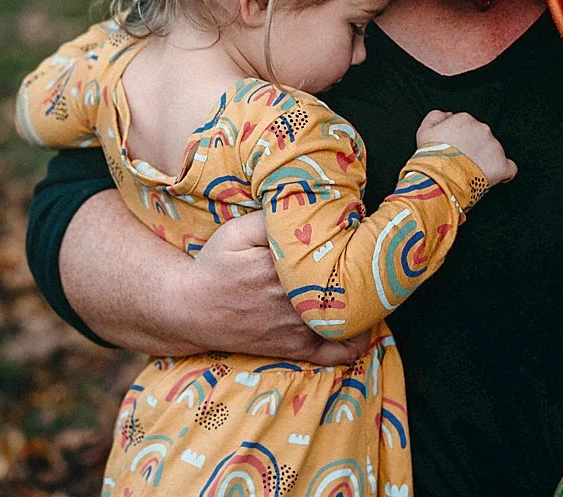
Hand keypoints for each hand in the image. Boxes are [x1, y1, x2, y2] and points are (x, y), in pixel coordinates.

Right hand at [178, 212, 368, 363]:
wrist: (191, 309)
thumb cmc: (215, 266)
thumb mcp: (236, 232)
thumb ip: (272, 218)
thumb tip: (311, 209)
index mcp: (282, 268)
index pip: (332, 254)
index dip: (351, 242)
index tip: (358, 232)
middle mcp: (294, 301)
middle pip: (345, 286)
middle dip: (362, 270)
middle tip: (371, 257)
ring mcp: (297, 329)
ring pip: (348, 319)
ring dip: (364, 302)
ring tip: (369, 284)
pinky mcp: (296, 348)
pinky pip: (337, 353)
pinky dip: (356, 341)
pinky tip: (362, 323)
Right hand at [417, 110, 516, 185]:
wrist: (440, 178)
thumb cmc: (431, 157)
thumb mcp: (424, 130)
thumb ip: (436, 116)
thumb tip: (447, 115)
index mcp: (465, 119)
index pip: (468, 126)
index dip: (462, 140)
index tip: (456, 151)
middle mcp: (482, 129)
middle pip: (482, 138)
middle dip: (474, 149)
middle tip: (462, 163)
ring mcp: (494, 147)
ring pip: (494, 151)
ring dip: (485, 160)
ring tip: (472, 173)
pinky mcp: (501, 165)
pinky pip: (509, 168)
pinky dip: (502, 173)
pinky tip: (491, 178)